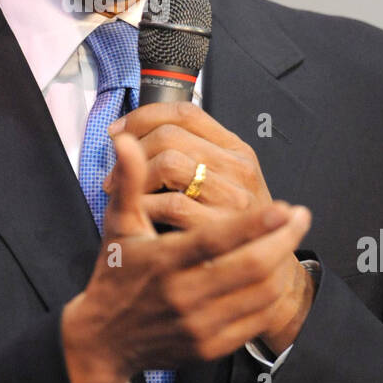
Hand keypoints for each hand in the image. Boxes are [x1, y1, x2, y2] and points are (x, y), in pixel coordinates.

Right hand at [61, 131, 313, 382]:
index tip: (284, 206)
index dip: (253, 224)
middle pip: (249, 267)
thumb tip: (124, 140)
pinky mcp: (210, 347)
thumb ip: (130, 181)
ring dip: (283, 263)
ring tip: (292, 238)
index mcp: (162, 262)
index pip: (214, 240)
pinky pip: (256, 320)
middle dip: (283, 240)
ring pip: (259, 294)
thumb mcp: (118, 226)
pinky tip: (279, 273)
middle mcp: (182, 295)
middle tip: (302, 216)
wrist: (105, 340)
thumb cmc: (116, 273)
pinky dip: (274, 295)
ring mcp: (199, 325)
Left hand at [104, 100, 272, 229]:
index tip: (119, 132)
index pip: (184, 113)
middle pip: (170, 135)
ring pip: (168, 163)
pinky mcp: (221, 226)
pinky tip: (142, 216)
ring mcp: (233, 196)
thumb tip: (131, 137)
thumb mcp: (224, 182)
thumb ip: (191, 156)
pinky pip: (170, 204)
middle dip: (133, 152)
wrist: (266, 269)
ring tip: (127, 196)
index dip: (144, 117)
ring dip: (136, 179)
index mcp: (236, 149)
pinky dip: (147, 206)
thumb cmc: (233, 225)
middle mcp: (238, 167)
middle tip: (116, 176)